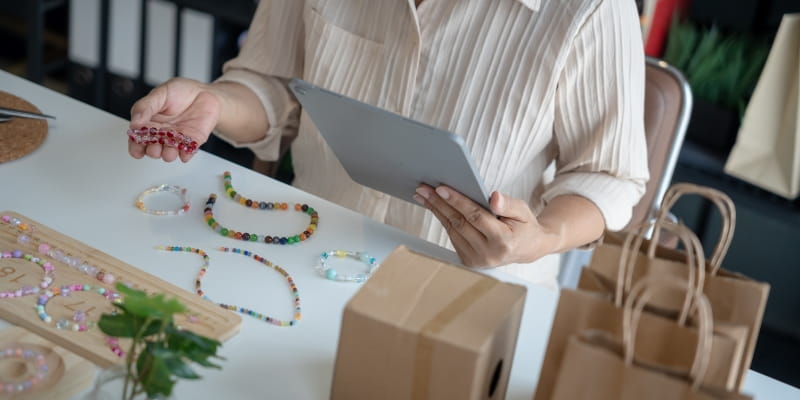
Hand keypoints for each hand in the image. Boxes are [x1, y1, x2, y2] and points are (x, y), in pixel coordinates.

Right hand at [129, 77, 220, 162]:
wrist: (204, 92)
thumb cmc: (181, 91)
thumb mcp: (160, 93)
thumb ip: (146, 107)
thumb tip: (134, 123)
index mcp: (150, 122)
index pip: (139, 138)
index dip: (136, 146)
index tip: (136, 150)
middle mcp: (162, 133)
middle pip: (153, 148)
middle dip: (153, 151)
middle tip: (154, 150)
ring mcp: (177, 138)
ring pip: (170, 152)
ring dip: (168, 154)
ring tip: (168, 153)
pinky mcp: (192, 141)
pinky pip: (188, 151)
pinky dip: (186, 154)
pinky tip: (185, 154)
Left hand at [413, 185, 558, 267]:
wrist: (527, 249)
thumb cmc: (524, 226)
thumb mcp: (523, 211)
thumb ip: (509, 204)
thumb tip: (493, 198)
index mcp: (503, 241)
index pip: (476, 217)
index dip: (458, 201)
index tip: (441, 188)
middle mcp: (488, 254)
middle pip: (459, 223)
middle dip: (439, 204)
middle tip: (423, 188)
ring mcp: (477, 260)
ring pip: (452, 230)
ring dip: (436, 211)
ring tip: (423, 195)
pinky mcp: (469, 261)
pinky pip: (453, 236)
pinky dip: (443, 219)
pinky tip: (434, 206)